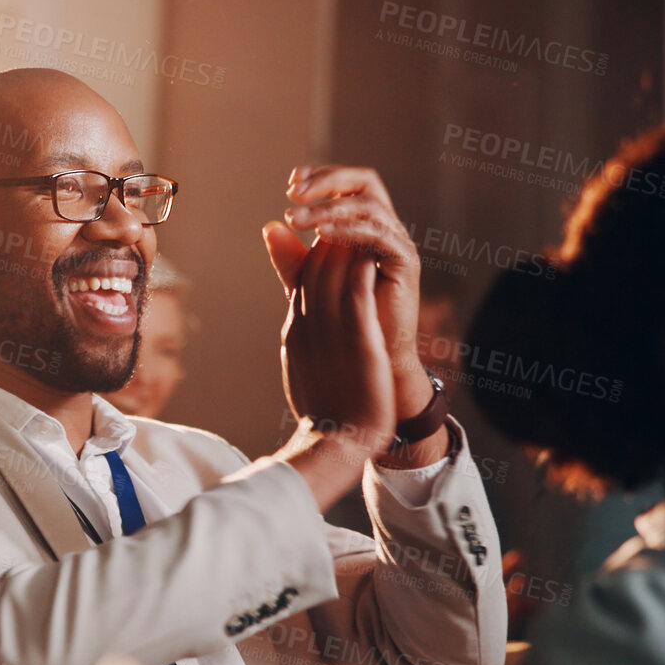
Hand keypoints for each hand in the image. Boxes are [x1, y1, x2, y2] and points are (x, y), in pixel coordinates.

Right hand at [266, 226, 397, 454]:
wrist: (336, 441)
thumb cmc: (322, 406)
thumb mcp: (299, 359)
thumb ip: (297, 327)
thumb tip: (292, 312)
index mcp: (295, 329)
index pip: (302, 276)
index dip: (317, 251)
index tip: (336, 238)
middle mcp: (309, 326)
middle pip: (316, 267)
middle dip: (331, 240)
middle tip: (350, 223)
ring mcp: (332, 334)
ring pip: (335, 275)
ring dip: (347, 248)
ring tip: (362, 231)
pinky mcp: (358, 343)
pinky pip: (357, 297)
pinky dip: (361, 272)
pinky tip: (372, 257)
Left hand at [279, 165, 429, 420]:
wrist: (366, 369)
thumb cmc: (341, 329)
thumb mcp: (310, 288)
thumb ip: (293, 259)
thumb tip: (270, 226)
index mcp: (363, 230)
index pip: (345, 186)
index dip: (320, 178)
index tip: (290, 185)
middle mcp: (384, 231)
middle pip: (363, 182)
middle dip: (327, 181)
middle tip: (294, 192)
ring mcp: (397, 245)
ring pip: (369, 205)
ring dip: (329, 208)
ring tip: (298, 218)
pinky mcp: (405, 264)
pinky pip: (379, 235)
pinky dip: (349, 231)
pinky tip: (321, 236)